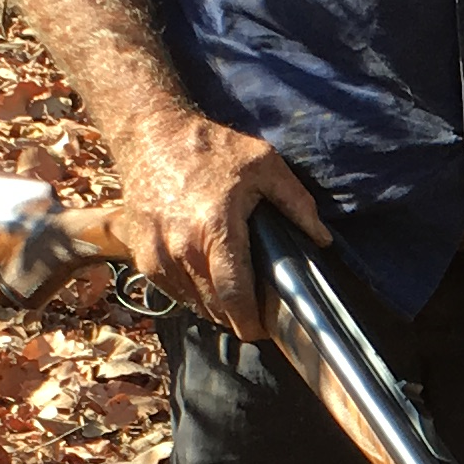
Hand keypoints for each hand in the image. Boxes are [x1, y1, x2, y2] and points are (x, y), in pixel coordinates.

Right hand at [107, 110, 329, 340]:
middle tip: (255, 309)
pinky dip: (191, 293)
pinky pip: (172, 292)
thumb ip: (297, 203)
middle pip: (214, 307)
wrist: (150, 134)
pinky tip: (206, 277)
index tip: (264, 330)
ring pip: (193, 303)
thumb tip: (322, 239)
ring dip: (213, 306)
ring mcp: (156, 255)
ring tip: (232, 293)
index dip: (251, 322)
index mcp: (215, 230)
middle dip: (237, 315)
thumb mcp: (264, 164)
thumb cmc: (209, 147)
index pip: (234, 297)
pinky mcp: (141, 257)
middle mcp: (181, 249)